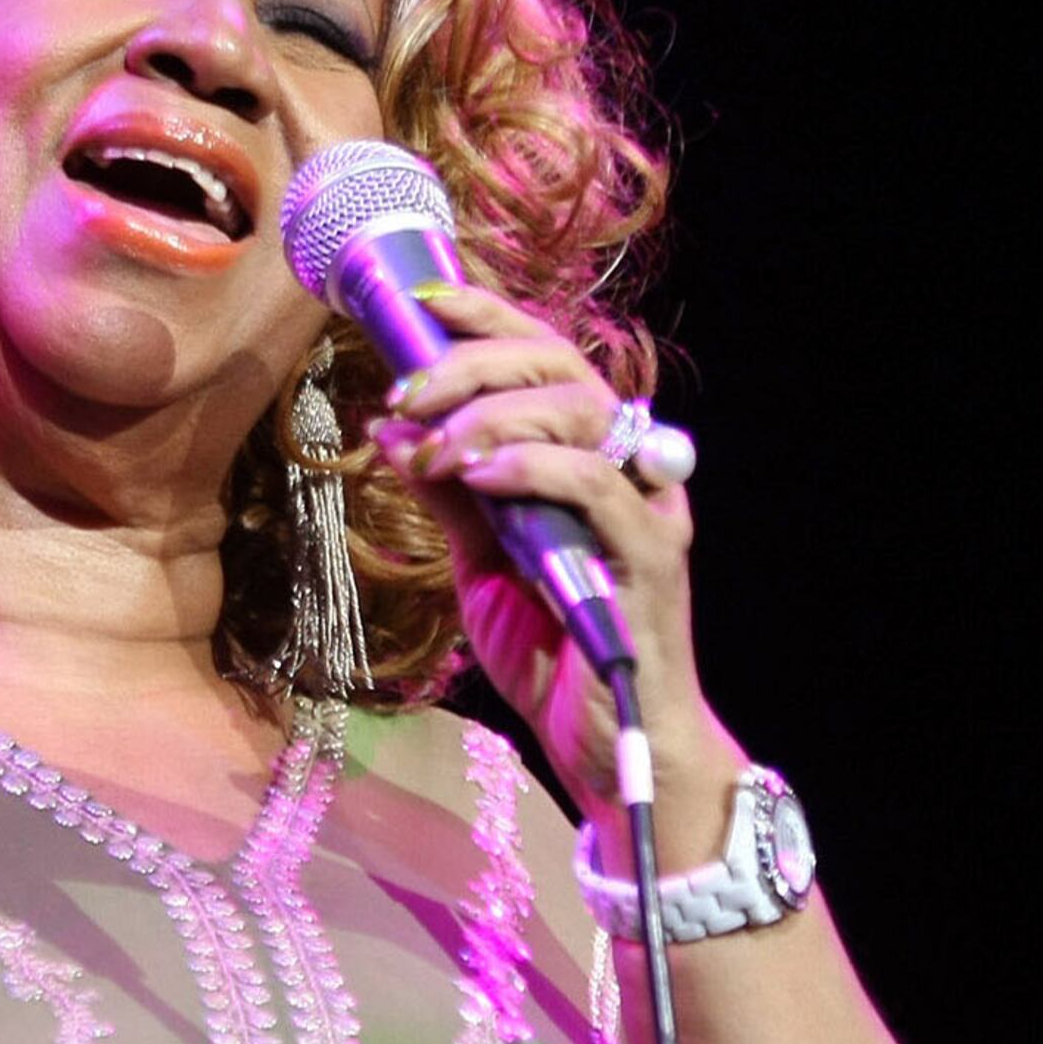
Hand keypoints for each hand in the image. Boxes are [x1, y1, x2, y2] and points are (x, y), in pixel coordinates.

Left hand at [368, 281, 743, 859]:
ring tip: (432, 450)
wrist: (606, 740)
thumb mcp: (478, 560)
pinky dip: (532, 467)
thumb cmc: (552, 649)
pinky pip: (597, 485)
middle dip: (472, 365)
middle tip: (402, 395)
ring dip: (490, 416)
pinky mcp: (649, 557)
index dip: (489, 318)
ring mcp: (645, 509)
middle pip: (563, 369)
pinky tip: (479, 475)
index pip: (548, 358)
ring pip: (583, 414)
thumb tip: (393, 427)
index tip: (420, 303)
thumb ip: (447, 494)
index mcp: (589, 457)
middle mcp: (629, 468)